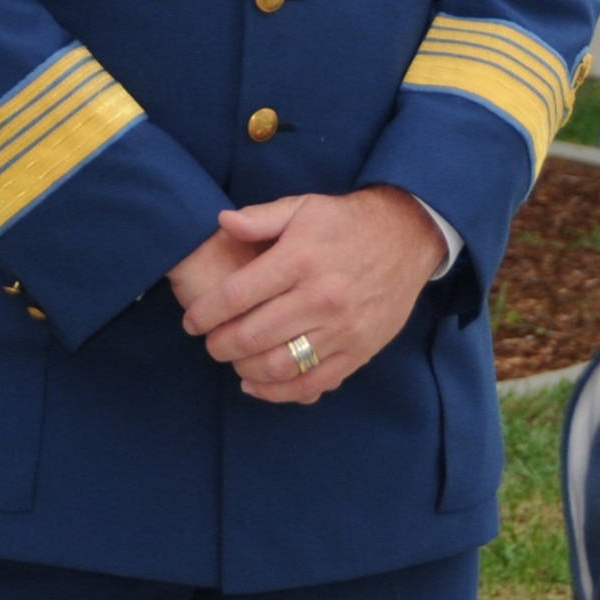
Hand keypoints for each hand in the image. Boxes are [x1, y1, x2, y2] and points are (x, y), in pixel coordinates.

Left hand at [180, 187, 447, 404]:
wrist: (407, 236)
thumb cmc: (347, 222)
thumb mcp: (304, 207)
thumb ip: (261, 218)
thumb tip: (221, 222)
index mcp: (300, 258)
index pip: (237, 295)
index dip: (205, 313)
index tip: (191, 321)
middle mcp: (320, 296)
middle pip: (252, 335)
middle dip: (219, 345)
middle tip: (209, 343)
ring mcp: (341, 328)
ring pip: (278, 365)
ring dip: (244, 369)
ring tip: (232, 360)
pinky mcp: (358, 351)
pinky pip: (311, 383)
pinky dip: (277, 392)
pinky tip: (256, 383)